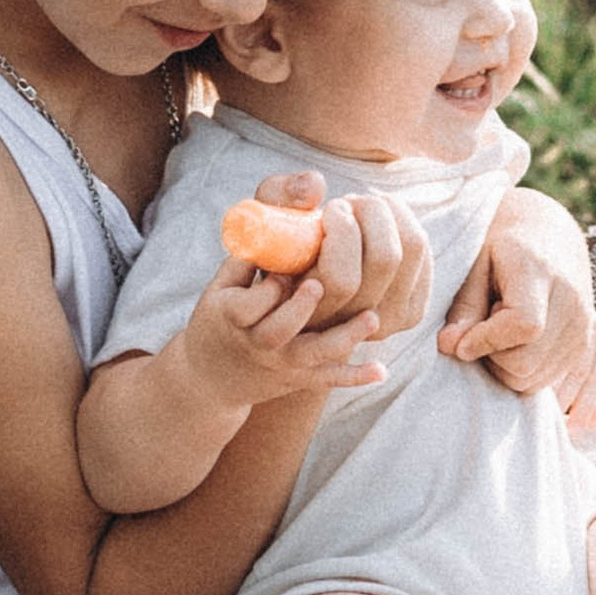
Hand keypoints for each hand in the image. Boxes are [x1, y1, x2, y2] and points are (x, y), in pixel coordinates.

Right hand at [176, 251, 386, 412]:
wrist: (214, 375)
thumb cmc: (221, 315)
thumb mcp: (220, 285)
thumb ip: (246, 255)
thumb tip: (278, 216)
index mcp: (233, 317)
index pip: (248, 306)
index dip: (268, 287)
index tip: (283, 268)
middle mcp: (259, 344)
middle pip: (279, 331)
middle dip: (299, 309)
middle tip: (319, 285)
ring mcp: (282, 362)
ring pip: (312, 355)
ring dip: (342, 337)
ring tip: (371, 317)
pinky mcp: (299, 376)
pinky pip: (329, 377)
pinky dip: (354, 375)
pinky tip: (381, 370)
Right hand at [289, 182, 432, 337]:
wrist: (311, 287)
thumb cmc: (282, 248)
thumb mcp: (266, 220)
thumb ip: (279, 198)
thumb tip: (315, 185)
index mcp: (308, 315)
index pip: (342, 279)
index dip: (341, 233)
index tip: (330, 209)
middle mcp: (350, 327)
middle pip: (384, 259)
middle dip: (369, 212)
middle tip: (349, 200)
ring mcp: (387, 323)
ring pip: (410, 250)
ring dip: (388, 212)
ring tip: (362, 205)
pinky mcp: (412, 311)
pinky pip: (424, 253)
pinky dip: (404, 221)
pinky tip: (380, 218)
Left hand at [441, 212, 595, 417]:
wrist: (551, 240)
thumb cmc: (504, 250)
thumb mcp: (476, 266)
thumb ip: (464, 306)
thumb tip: (449, 347)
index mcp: (540, 272)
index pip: (525, 325)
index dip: (487, 341)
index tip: (461, 342)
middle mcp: (571, 302)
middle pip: (527, 362)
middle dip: (493, 356)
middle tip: (486, 328)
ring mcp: (583, 329)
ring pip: (532, 379)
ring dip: (505, 366)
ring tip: (503, 332)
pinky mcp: (585, 348)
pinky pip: (543, 382)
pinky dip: (521, 372)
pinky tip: (517, 343)